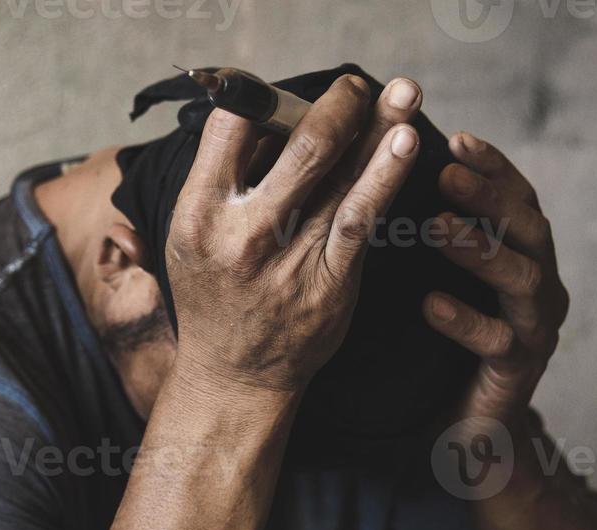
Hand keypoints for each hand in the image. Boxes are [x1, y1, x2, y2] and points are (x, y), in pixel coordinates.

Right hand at [165, 75, 424, 394]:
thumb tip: (273, 119)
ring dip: (378, 127)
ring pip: (341, 176)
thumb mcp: (191, 236)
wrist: (233, 375)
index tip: (293, 88)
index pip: (231, 126)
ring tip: (404, 91)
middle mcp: (241, 232)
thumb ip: (225, 180)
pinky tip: (404, 145)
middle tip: (360, 86)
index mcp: (198, 211)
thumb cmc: (216, 294)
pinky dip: (385, 177)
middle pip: (302, 145)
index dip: (265, 94)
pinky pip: (362, 219)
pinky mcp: (328, 282)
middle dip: (340, 104)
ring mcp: (287, 259)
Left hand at [423, 133, 569, 426]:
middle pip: (528, 228)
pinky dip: (466, 320)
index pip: (516, 199)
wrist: (467, 428)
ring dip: (479, 249)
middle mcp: (541, 285)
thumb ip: (432, 236)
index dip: (492, 167)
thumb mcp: (440, 279)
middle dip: (490, 197)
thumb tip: (385, 176)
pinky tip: (430, 305)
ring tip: (437, 227)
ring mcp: (537, 328)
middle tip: (445, 173)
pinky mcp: (520, 371)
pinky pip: (499, 342)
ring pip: (522, 280)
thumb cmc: (446, 344)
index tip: (456, 138)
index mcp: (525, 256)